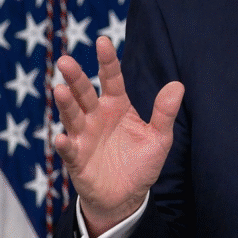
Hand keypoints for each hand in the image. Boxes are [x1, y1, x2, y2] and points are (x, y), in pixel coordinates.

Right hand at [53, 36, 183, 237]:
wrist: (127, 196)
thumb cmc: (141, 162)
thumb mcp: (160, 137)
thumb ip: (165, 113)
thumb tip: (178, 85)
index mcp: (117, 106)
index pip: (112, 79)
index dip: (107, 61)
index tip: (102, 40)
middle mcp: (97, 117)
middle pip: (85, 93)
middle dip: (76, 78)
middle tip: (65, 61)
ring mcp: (85, 137)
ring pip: (73, 116)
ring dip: (66, 104)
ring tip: (60, 89)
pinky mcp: (78, 160)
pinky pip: (70, 150)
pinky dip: (65, 144)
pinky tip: (61, 137)